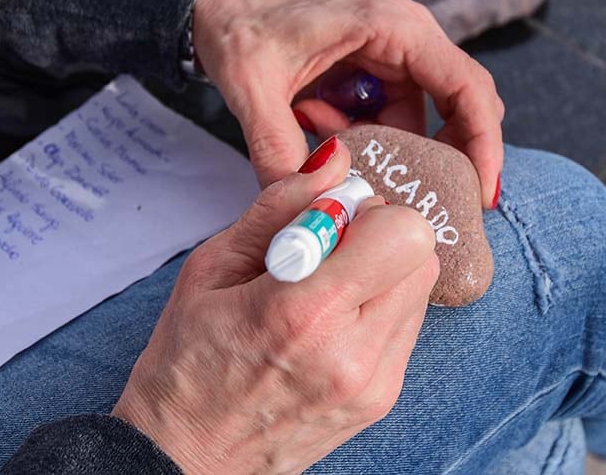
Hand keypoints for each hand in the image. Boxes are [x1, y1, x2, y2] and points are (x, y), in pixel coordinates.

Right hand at [112, 141, 438, 474]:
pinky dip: (380, 305)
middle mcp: (353, 353)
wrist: (184, 458)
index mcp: (304, 312)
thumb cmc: (185, 363)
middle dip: (379, 234)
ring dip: (383, 269)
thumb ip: (281, 206)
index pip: (402, 232)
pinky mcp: (383, 399)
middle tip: (326, 248)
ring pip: (421, 286)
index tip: (325, 218)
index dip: (365, 209)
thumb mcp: (211, 267)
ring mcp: (374, 383)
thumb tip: (334, 160)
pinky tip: (332, 320)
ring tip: (324, 288)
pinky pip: (408, 323)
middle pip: (422, 253)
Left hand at [192, 0, 504, 205]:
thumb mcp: (251, 84)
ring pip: (418, 123)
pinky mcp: (375, 75)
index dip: (483, 144)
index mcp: (394, 26)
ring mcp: (392, 57)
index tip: (480, 195)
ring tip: (316, 130)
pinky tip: (312, 121)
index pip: (467, 87)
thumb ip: (276, 144)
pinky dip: (359, 139)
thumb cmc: (238, 22)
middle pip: (458, 109)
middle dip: (442, 158)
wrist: (214, 2)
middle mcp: (406, 39)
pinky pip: (388, 122)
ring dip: (380, 148)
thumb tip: (303, 203)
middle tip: (420, 205)